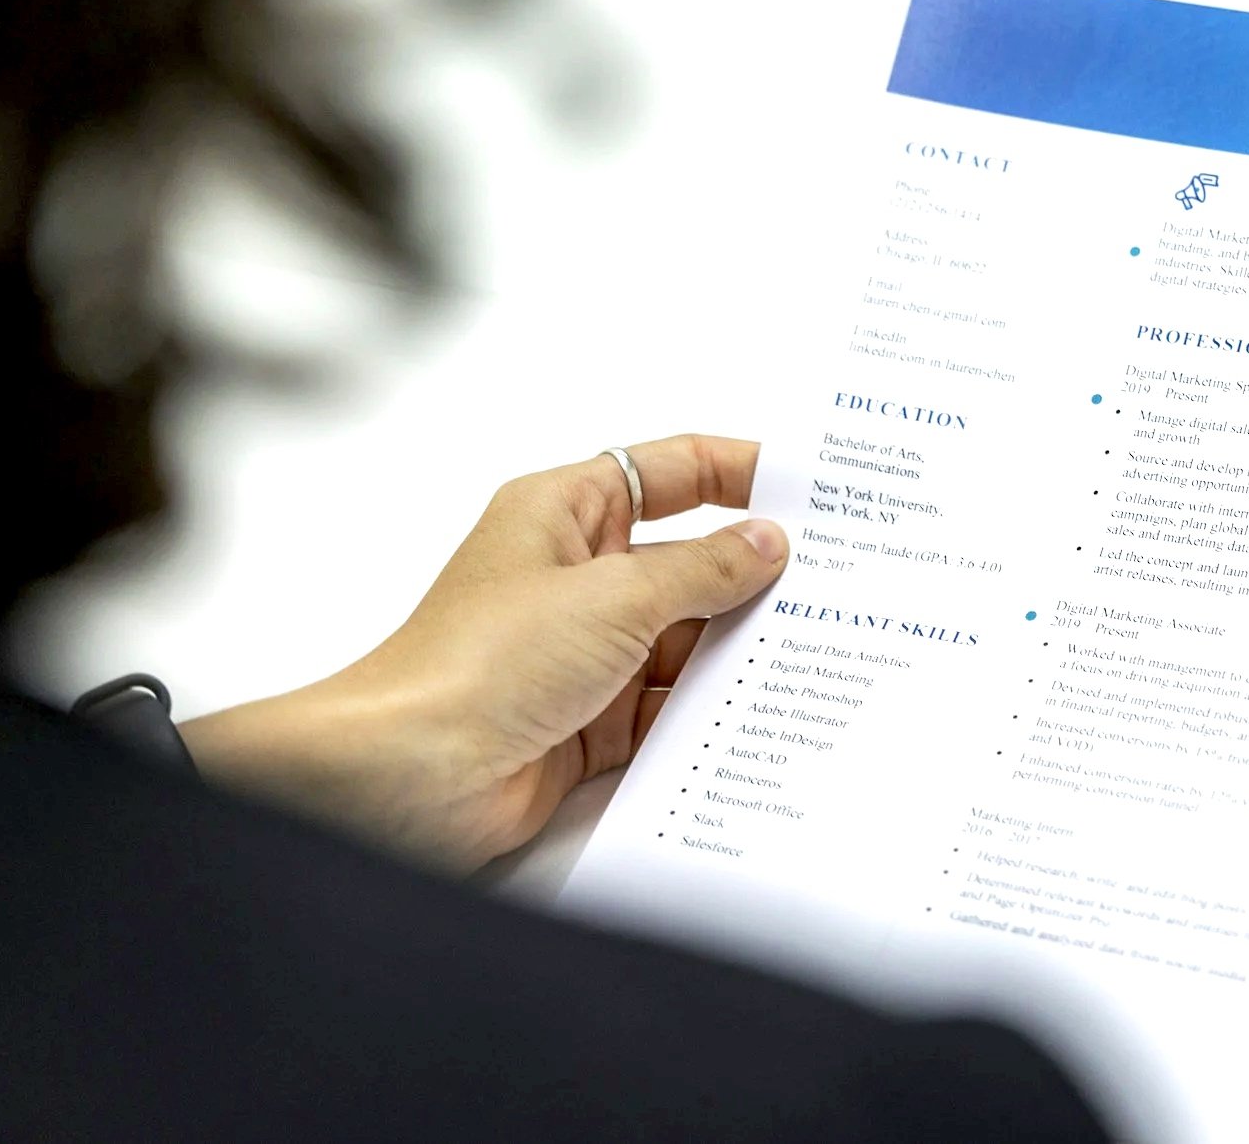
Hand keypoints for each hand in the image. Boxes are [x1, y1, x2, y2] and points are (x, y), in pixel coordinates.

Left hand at [180, 434, 787, 869]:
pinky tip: (765, 713)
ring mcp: (583, 652)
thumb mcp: (613, 596)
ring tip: (820, 649)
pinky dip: (709, 710)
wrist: (409, 777)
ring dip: (737, 649)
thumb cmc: (478, 664)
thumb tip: (766, 543)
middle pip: (687, 560)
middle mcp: (575, 576)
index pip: (669, 471)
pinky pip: (668, 706)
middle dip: (753, 573)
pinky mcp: (590, 722)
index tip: (810, 488)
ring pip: (685, 639)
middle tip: (839, 580)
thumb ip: (701, 569)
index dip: (738, 471)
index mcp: (565, 513)